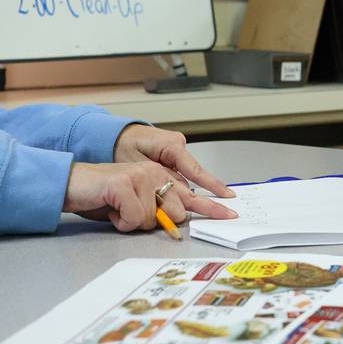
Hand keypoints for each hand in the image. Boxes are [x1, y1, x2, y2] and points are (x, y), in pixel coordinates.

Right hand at [63, 161, 237, 233]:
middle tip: (128, 214)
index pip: (190, 194)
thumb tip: (174, 223)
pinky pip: (134, 219)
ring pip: (152, 219)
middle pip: (174, 213)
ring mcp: (141, 175)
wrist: (71, 185)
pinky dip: (121, 222)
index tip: (229, 214)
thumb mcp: (134, 205)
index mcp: (159, 175)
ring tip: (117, 209)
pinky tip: (111, 209)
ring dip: (132, 222)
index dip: (210, 206)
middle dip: (152, 222)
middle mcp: (154, 172)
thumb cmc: (102, 198)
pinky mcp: (125, 183)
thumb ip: (156, 210)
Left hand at [112, 124, 235, 198]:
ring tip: (191, 204)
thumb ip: (160, 178)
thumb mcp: (138, 165)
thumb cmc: (124, 146)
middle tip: (222, 209)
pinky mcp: (174, 154)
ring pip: (187, 176)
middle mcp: (178, 145)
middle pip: (194, 175)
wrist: (116, 134)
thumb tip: (180, 191)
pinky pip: (181, 173)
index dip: (211, 185)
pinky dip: (179, 185)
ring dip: (184, 191)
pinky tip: (176, 196)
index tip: (226, 195)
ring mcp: (177, 149)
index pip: (195, 169)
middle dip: (203, 193)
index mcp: (171, 145)